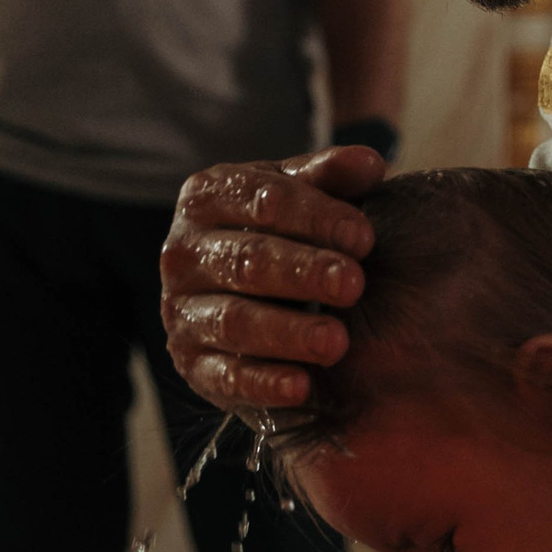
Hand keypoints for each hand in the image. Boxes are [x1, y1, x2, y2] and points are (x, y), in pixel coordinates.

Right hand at [159, 145, 386, 411]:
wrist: (246, 292)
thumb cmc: (282, 231)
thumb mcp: (304, 196)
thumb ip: (334, 177)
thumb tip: (370, 164)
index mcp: (206, 197)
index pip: (263, 201)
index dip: (316, 217)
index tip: (364, 237)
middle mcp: (183, 252)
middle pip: (247, 260)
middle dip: (303, 273)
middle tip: (353, 285)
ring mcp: (181, 310)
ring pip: (234, 320)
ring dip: (287, 332)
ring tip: (336, 341)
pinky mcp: (192, 363)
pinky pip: (225, 376)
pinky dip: (262, 383)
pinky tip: (302, 387)